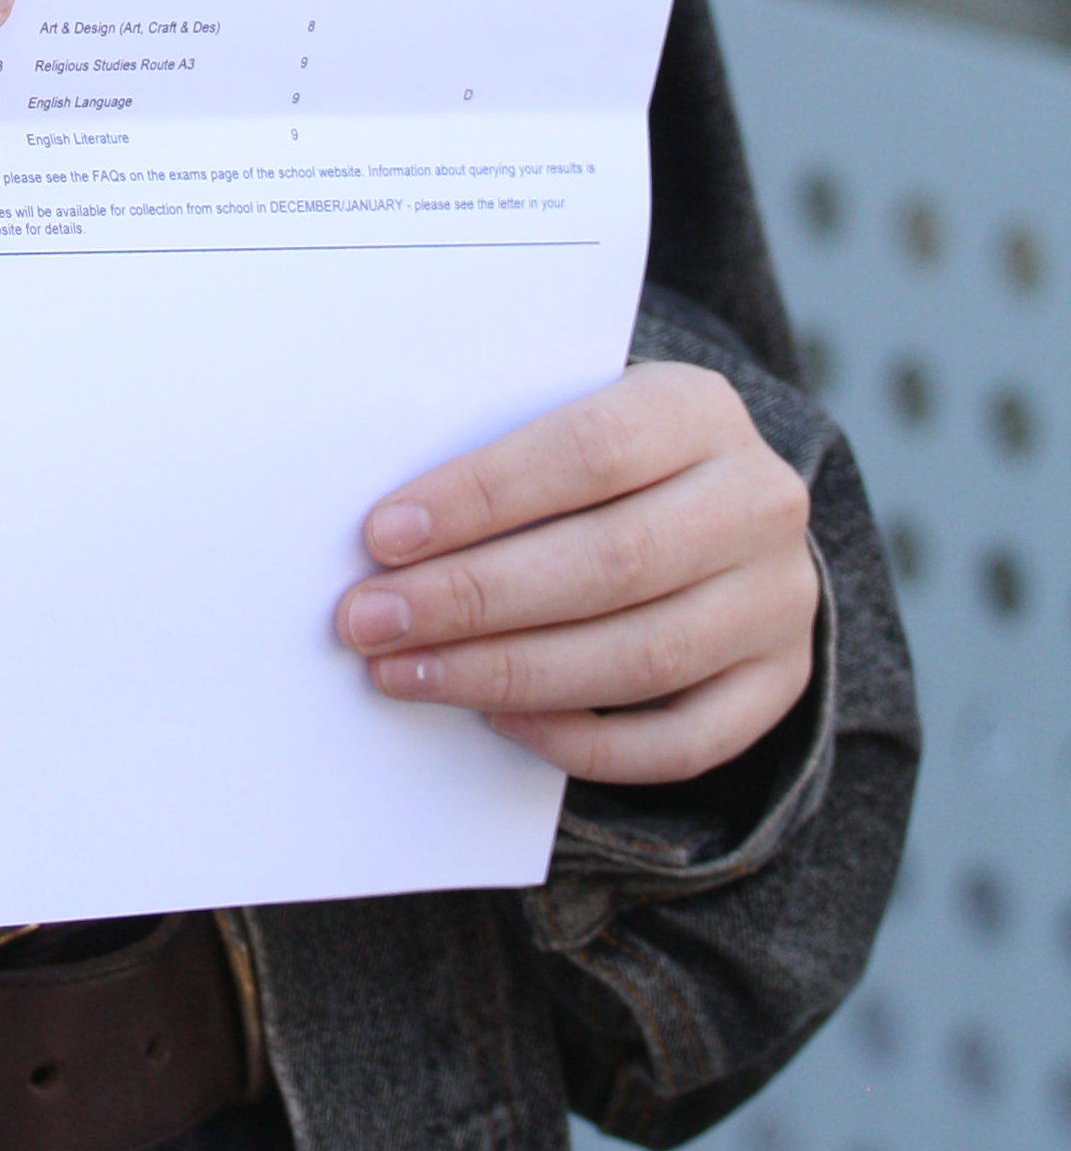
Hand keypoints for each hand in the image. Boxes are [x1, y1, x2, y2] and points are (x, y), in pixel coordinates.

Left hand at [335, 363, 817, 786]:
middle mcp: (757, 501)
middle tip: (370, 620)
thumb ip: (502, 457)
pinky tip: (499, 722)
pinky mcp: (780, 681)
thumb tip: (388, 537)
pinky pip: (683, 742)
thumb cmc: (600, 458)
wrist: (717, 501)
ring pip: (642, 657)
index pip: (586, 452)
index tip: (382, 537)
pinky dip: (582, 741)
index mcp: (697, 409)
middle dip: (473, 599)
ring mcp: (778, 599)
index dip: (480, 498)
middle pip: (611, 562)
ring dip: (507, 674)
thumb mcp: (568, 414)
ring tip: (407, 674)